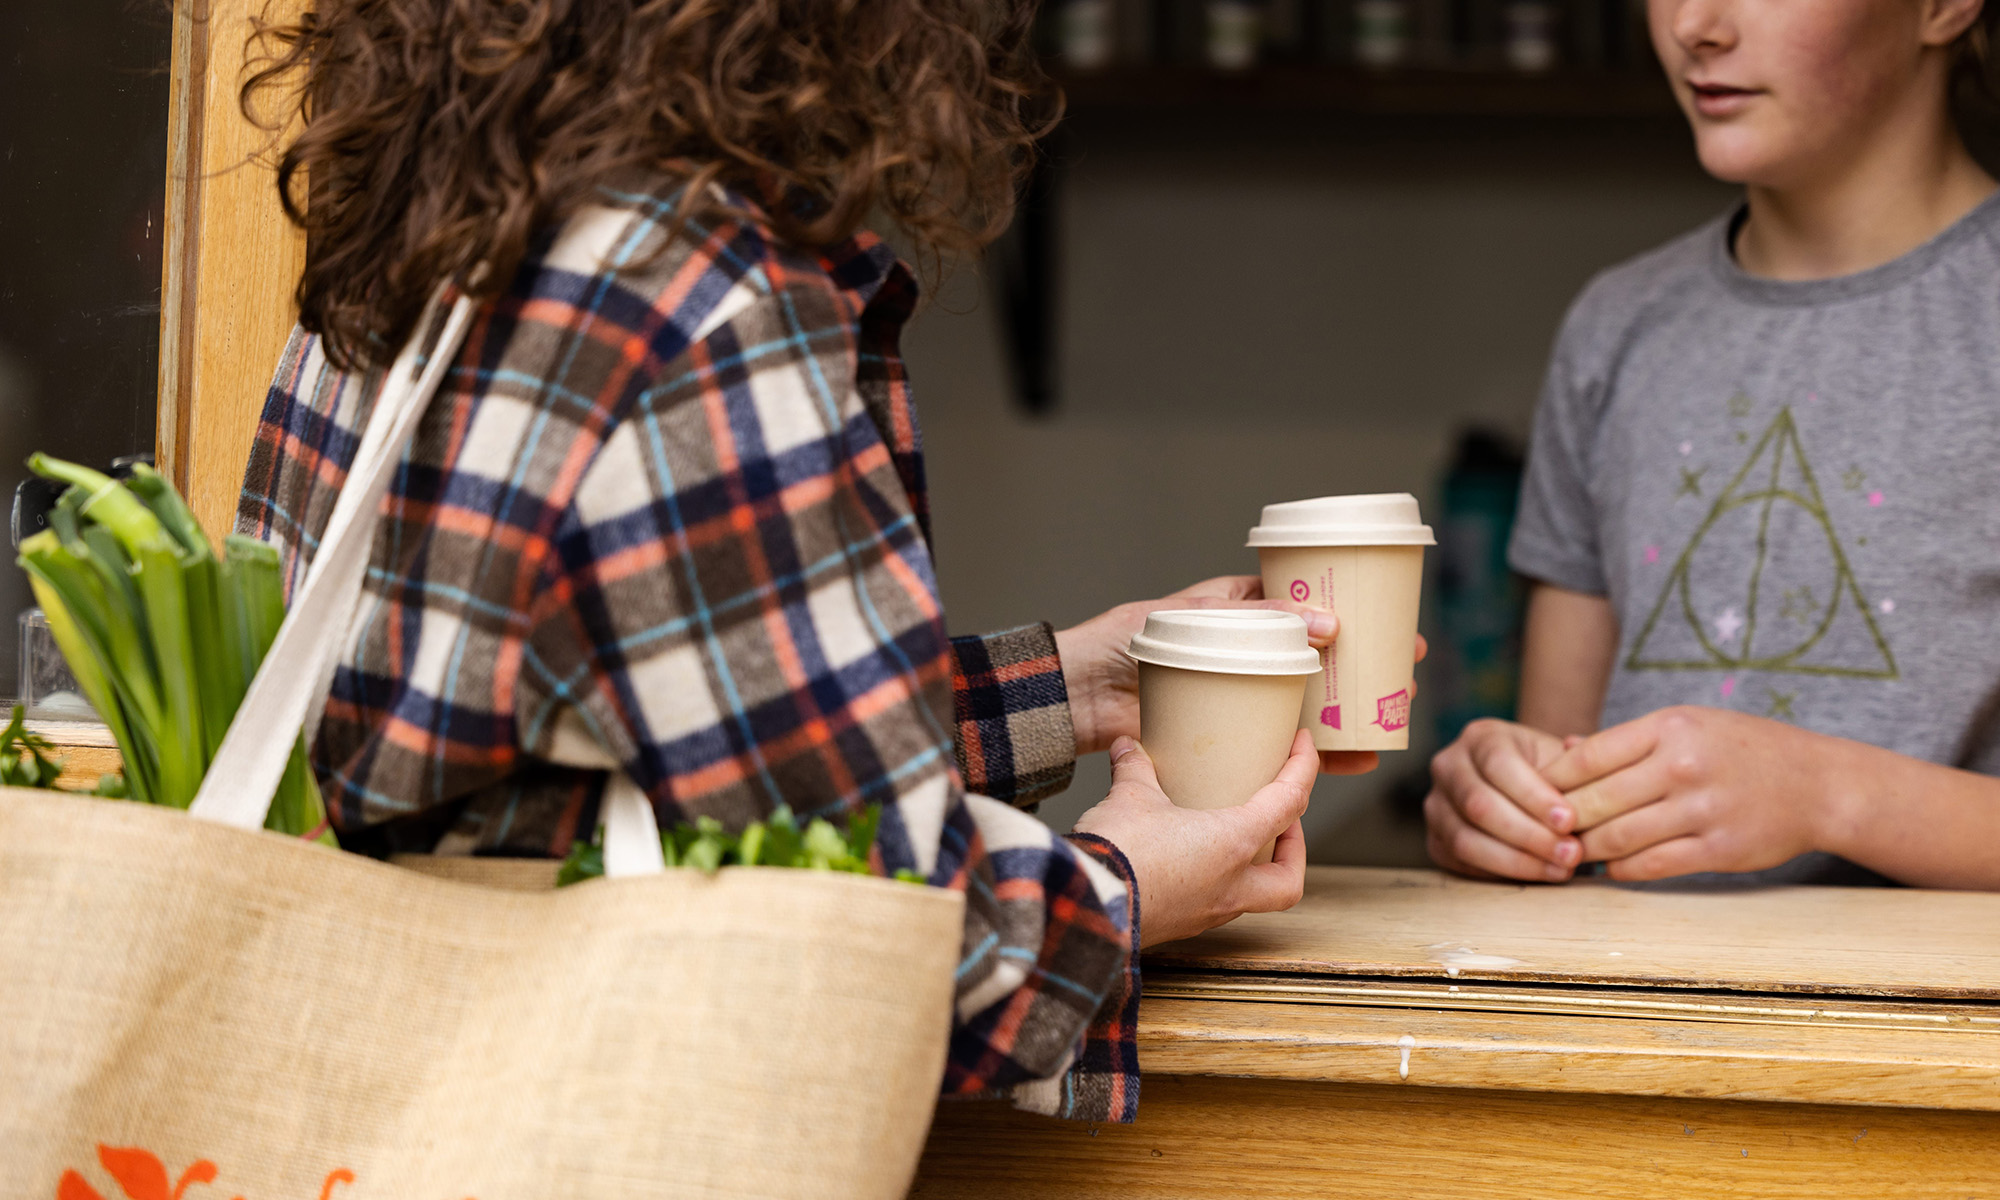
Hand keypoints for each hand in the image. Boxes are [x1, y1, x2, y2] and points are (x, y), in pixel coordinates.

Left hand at [1053, 575, 1425, 776]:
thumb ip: (1253, 617)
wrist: (1074, 698)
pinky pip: (1275, 747)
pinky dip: (1313, 758)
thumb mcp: (1190, 617)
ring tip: (1388, 724)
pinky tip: (1352, 761)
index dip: (1350, 616)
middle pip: (1316, 662)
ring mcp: (1236, 699)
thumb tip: (1325, 625)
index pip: (1304, 608)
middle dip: (1363, 671)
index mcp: (1235, 612)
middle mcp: (1242, 656)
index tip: (1393, 627)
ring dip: (1348, 717)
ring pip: (1304, 707)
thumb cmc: (1118, 644)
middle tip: (1404, 679)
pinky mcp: (1224, 737)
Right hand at [1072, 730, 1317, 946]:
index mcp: (1233, 845)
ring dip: (1254, 868)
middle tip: (1282, 822)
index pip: (1289, 803)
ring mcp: (1205, 913)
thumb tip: (1128, 747)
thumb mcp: (1130, 797)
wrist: (1084, 907)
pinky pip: (1214, 905)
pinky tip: (1189, 861)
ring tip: (1232, 838)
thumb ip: (1136, 768)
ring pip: (1252, 897)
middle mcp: (1230, 886)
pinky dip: (1216, 881)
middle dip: (1294, 850)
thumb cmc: (1117, 853)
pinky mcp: (1178, 925)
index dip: (1303, 769)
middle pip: (1289, 880)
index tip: (1303, 747)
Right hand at [1423, 719, 1582, 882]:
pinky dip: (1503, 873)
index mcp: (1480, 737)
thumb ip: (1577, 761)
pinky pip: (1463, 862)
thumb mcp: (1563, 758)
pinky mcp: (1436, 840)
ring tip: (1561, 869)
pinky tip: (1539, 873)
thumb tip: (1582, 757)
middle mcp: (1448, 767)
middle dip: (1529, 834)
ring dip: (1518, 860)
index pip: (1499, 764)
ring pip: (1466, 839)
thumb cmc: (1549, 772)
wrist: (1524, 788)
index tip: (1569, 822)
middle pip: (1479, 805)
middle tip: (1571, 853)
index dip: (1533, 796)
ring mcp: (1436, 805)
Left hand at [1543, 706, 1838, 880]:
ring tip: (1571, 852)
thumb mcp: (1688, 725)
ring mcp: (1701, 810)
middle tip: (1542, 832)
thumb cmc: (1742, 749)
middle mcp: (1682, 766)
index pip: (1587, 757)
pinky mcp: (1719, 849)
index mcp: (1669, 728)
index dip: (1552, 781)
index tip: (1534, 794)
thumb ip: (1626, 741)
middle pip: (1593, 802)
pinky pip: (1650, 866)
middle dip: (1560, 821)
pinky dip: (1621, 869)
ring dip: (1586, 850)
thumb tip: (1563, 748)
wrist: (1818, 784)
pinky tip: (1611, 866)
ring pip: (1616, 839)